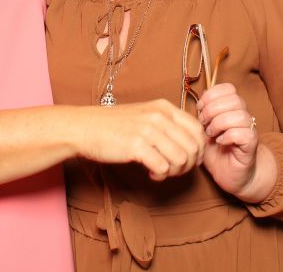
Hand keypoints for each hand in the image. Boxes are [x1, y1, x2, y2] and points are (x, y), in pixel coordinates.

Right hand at [77, 99, 205, 180]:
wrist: (84, 127)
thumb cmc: (114, 125)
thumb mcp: (145, 115)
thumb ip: (167, 124)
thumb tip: (192, 145)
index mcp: (164, 107)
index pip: (198, 130)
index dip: (198, 150)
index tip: (188, 160)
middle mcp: (159, 116)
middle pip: (194, 147)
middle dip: (188, 165)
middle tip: (173, 169)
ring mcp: (148, 130)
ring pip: (181, 159)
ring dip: (174, 171)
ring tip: (160, 171)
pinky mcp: (136, 146)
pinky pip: (163, 167)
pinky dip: (160, 175)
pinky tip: (149, 172)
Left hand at [197, 83, 270, 199]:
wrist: (231, 175)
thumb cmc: (216, 152)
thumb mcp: (203, 129)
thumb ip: (201, 114)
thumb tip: (197, 101)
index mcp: (231, 108)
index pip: (228, 88)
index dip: (212, 95)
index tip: (200, 108)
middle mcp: (243, 115)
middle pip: (234, 99)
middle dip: (213, 109)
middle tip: (204, 123)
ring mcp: (249, 129)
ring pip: (240, 115)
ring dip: (220, 123)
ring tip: (211, 134)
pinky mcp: (251, 145)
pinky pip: (244, 133)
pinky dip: (228, 136)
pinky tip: (220, 142)